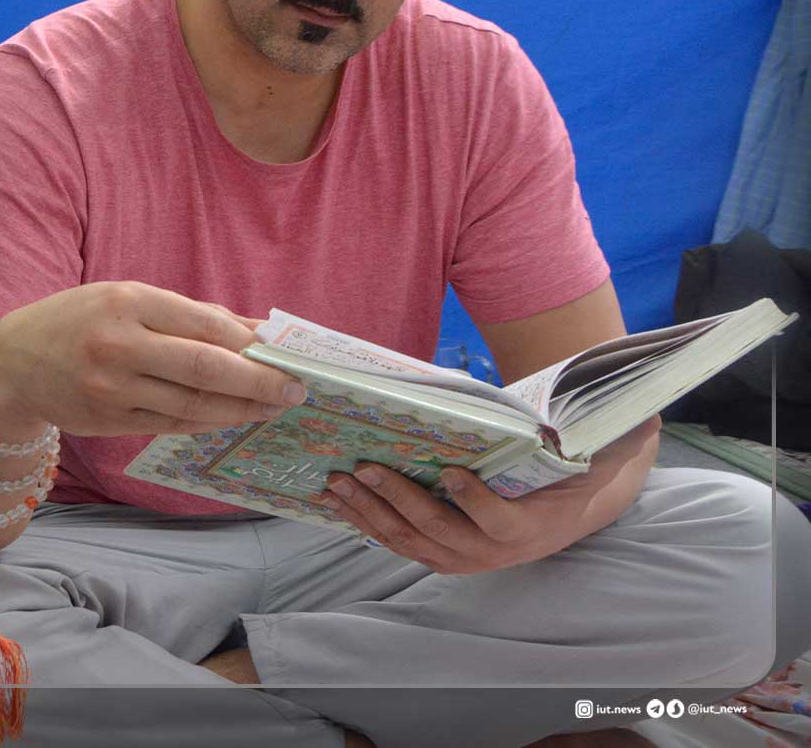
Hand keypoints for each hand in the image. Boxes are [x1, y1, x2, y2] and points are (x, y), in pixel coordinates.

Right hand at [0, 281, 305, 437]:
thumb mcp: (127, 299)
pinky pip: (170, 424)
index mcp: (126, 302)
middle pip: (203, 369)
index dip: (249, 343)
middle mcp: (117, 345)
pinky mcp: (108, 421)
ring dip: (239, 409)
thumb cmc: (80, 321)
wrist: (13, 363)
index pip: (203, 324)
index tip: (284, 353)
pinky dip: (207, 422)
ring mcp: (111, 388)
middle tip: (294, 390)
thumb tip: (255, 332)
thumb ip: (188, 315)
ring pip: (191, 405)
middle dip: (257, 382)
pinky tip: (231, 417)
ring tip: (271, 407)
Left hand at [316, 415, 661, 573]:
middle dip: (397, 499)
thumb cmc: (571, 473)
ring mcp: (463, 557)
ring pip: (409, 542)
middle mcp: (492, 552)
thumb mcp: (587, 457)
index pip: (499, 521)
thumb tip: (631, 412)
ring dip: (370, 513)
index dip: (475, 501)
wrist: (571, 508)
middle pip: (439, 531)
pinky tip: (338, 503)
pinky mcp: (440, 554)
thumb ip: (595, 439)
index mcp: (529, 529)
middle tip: (365, 468)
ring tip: (338, 483)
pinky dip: (365, 524)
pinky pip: (398, 543)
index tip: (454, 472)